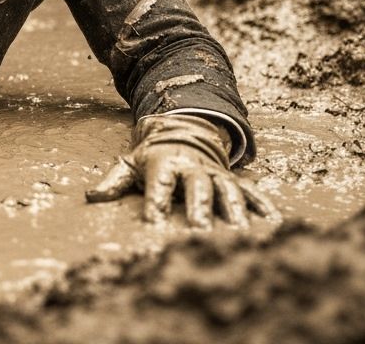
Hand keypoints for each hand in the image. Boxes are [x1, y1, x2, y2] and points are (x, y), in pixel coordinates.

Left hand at [85, 114, 278, 229]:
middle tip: (199, 231)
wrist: (182, 130)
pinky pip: (251, 192)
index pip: (159, 183)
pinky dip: (262, 206)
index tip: (153, 224)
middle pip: (197, 187)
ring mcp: (216, 173)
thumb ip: (113, 182)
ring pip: (227, 191)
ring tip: (239, 233)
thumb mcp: (129, 164)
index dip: (155, 202)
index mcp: (164, 163)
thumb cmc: (151, 156)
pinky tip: (273, 223)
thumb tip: (90, 198)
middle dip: (199, 208)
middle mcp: (193, 167)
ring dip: (234, 211)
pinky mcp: (233, 179)